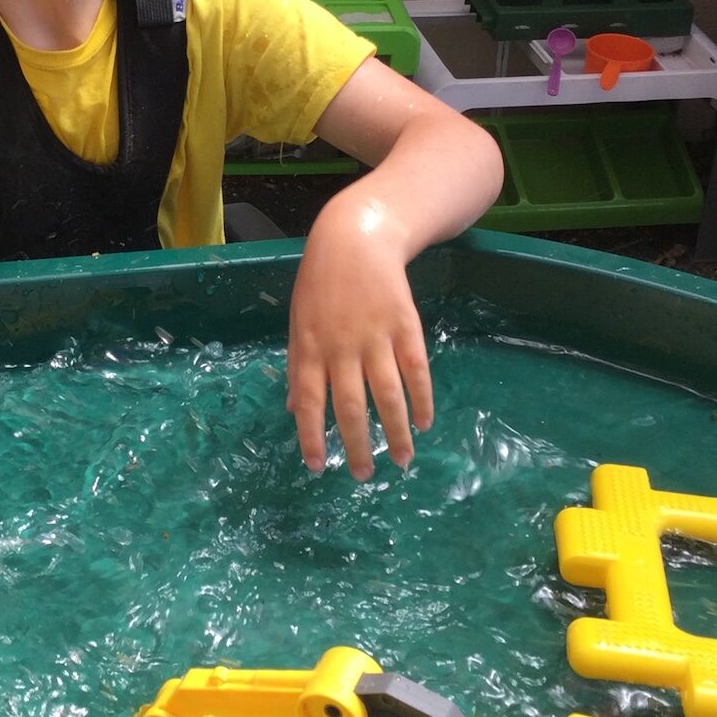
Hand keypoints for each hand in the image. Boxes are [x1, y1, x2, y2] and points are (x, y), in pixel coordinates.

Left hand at [285, 188, 432, 479]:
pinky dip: (421, 400)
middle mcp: (342, 347)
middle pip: (350, 407)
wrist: (355, 241)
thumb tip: (294, 410)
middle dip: (357, 445)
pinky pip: (416, 372)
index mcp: (309, 347)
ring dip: (395, 432)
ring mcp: (376, 338)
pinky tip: (423, 422)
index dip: (312, 437)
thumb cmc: (320, 285)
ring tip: (401, 460)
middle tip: (364, 475)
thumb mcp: (298, 322)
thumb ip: (297, 366)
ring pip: (387, 395)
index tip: (318, 467)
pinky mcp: (405, 327)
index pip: (308, 402)